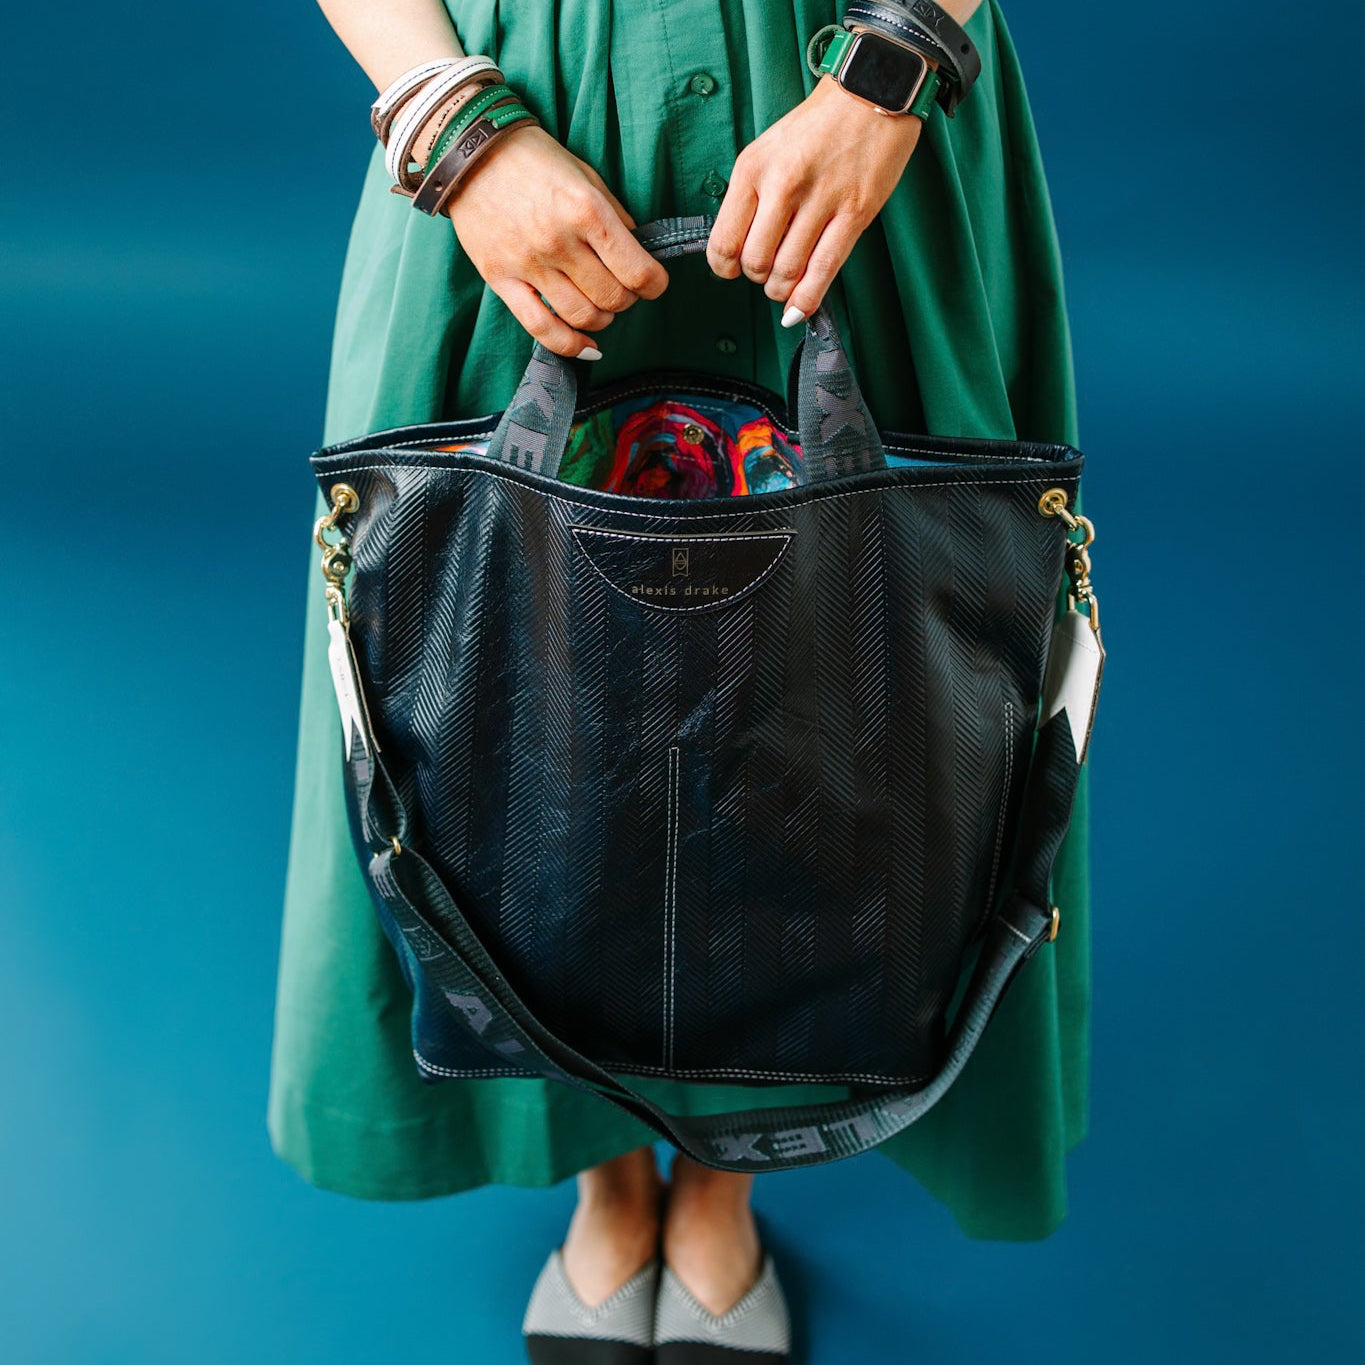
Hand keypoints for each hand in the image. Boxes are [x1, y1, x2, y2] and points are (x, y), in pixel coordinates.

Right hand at [445, 124, 669, 358]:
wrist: (469, 152)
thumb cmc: (532, 159)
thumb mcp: (585, 174)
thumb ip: (614, 216)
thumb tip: (637, 251)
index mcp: (586, 210)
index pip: (637, 270)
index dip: (655, 285)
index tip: (654, 283)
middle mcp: (559, 241)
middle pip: (612, 298)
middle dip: (627, 300)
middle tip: (623, 289)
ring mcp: (528, 264)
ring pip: (582, 317)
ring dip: (602, 320)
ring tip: (601, 307)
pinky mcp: (501, 279)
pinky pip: (541, 328)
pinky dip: (570, 345)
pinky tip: (587, 347)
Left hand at [705, 74, 926, 323]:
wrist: (871, 91)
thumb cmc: (817, 126)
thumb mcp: (768, 150)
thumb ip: (751, 197)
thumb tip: (739, 251)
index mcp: (753, 169)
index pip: (723, 242)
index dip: (725, 267)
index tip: (733, 268)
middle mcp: (783, 185)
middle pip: (755, 264)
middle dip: (758, 277)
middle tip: (768, 269)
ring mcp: (821, 200)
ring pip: (787, 273)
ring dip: (782, 289)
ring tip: (786, 282)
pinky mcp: (855, 213)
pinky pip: (824, 271)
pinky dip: (807, 300)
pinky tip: (798, 310)